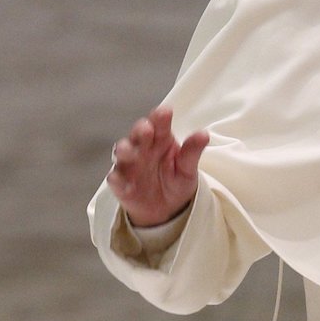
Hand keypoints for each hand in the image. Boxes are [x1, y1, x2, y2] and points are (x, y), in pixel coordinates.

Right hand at [107, 106, 207, 227]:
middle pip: (138, 133)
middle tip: (146, 130)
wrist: (167, 208)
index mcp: (161, 139)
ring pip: (122, 152)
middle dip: (140, 130)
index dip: (160, 117)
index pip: (159, 123)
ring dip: (124, 150)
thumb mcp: (188, 167)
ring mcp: (129, 164)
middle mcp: (143, 147)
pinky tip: (124, 183)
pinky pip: (115, 178)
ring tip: (128, 151)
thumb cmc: (176, 180)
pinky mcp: (120, 182)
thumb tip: (204, 134)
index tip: (165, 111)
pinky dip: (118, 179)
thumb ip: (192, 151)